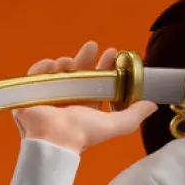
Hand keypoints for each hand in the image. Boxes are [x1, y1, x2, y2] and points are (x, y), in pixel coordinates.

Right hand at [12, 40, 156, 153]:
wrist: (53, 138)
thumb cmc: (82, 133)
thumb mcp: (114, 124)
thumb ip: (133, 115)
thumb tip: (152, 105)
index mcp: (87, 107)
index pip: (98, 83)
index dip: (105, 67)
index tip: (112, 53)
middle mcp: (69, 101)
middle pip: (79, 73)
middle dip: (86, 58)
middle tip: (92, 46)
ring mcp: (50, 96)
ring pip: (59, 72)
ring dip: (65, 63)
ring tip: (68, 62)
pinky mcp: (32, 93)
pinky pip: (37, 74)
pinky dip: (43, 67)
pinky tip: (51, 64)